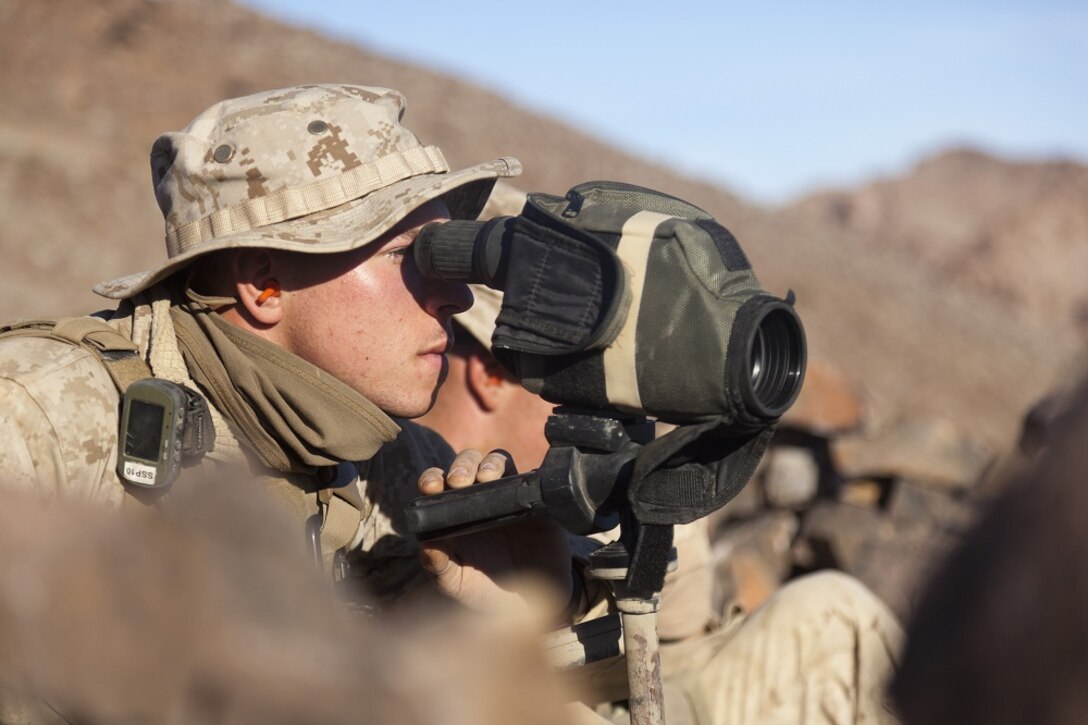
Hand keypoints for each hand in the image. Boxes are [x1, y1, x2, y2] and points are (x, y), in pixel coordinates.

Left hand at [417, 449, 572, 616]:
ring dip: (490, 463)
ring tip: (487, 478)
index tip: (432, 487)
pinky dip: (528, 474)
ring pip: (498, 461)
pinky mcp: (536, 504)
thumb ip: (438, 567)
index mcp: (452, 513)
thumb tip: (424, 545)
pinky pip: (534, 478)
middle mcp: (479, 500)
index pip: (438, 484)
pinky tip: (521, 486)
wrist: (528, 607)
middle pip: (467, 464)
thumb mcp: (456, 585)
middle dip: (462, 466)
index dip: (433, 478)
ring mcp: (508, 498)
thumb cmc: (484, 594)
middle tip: (460, 481)